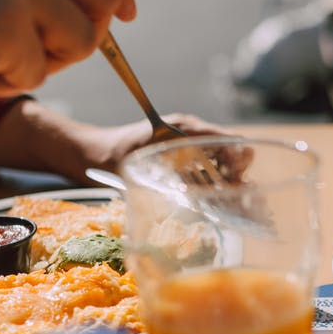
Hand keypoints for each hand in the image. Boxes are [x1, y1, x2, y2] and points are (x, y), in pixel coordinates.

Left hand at [0, 103, 232, 182]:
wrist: (92, 152)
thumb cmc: (110, 157)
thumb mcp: (137, 169)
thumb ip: (164, 178)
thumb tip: (197, 196)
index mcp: (185, 128)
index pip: (231, 139)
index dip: (240, 161)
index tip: (235, 182)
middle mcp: (192, 133)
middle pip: (233, 150)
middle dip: (238, 175)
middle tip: (232, 199)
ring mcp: (189, 145)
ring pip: (223, 161)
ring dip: (228, 182)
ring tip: (225, 205)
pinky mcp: (183, 158)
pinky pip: (209, 169)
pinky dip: (214, 184)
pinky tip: (209, 202)